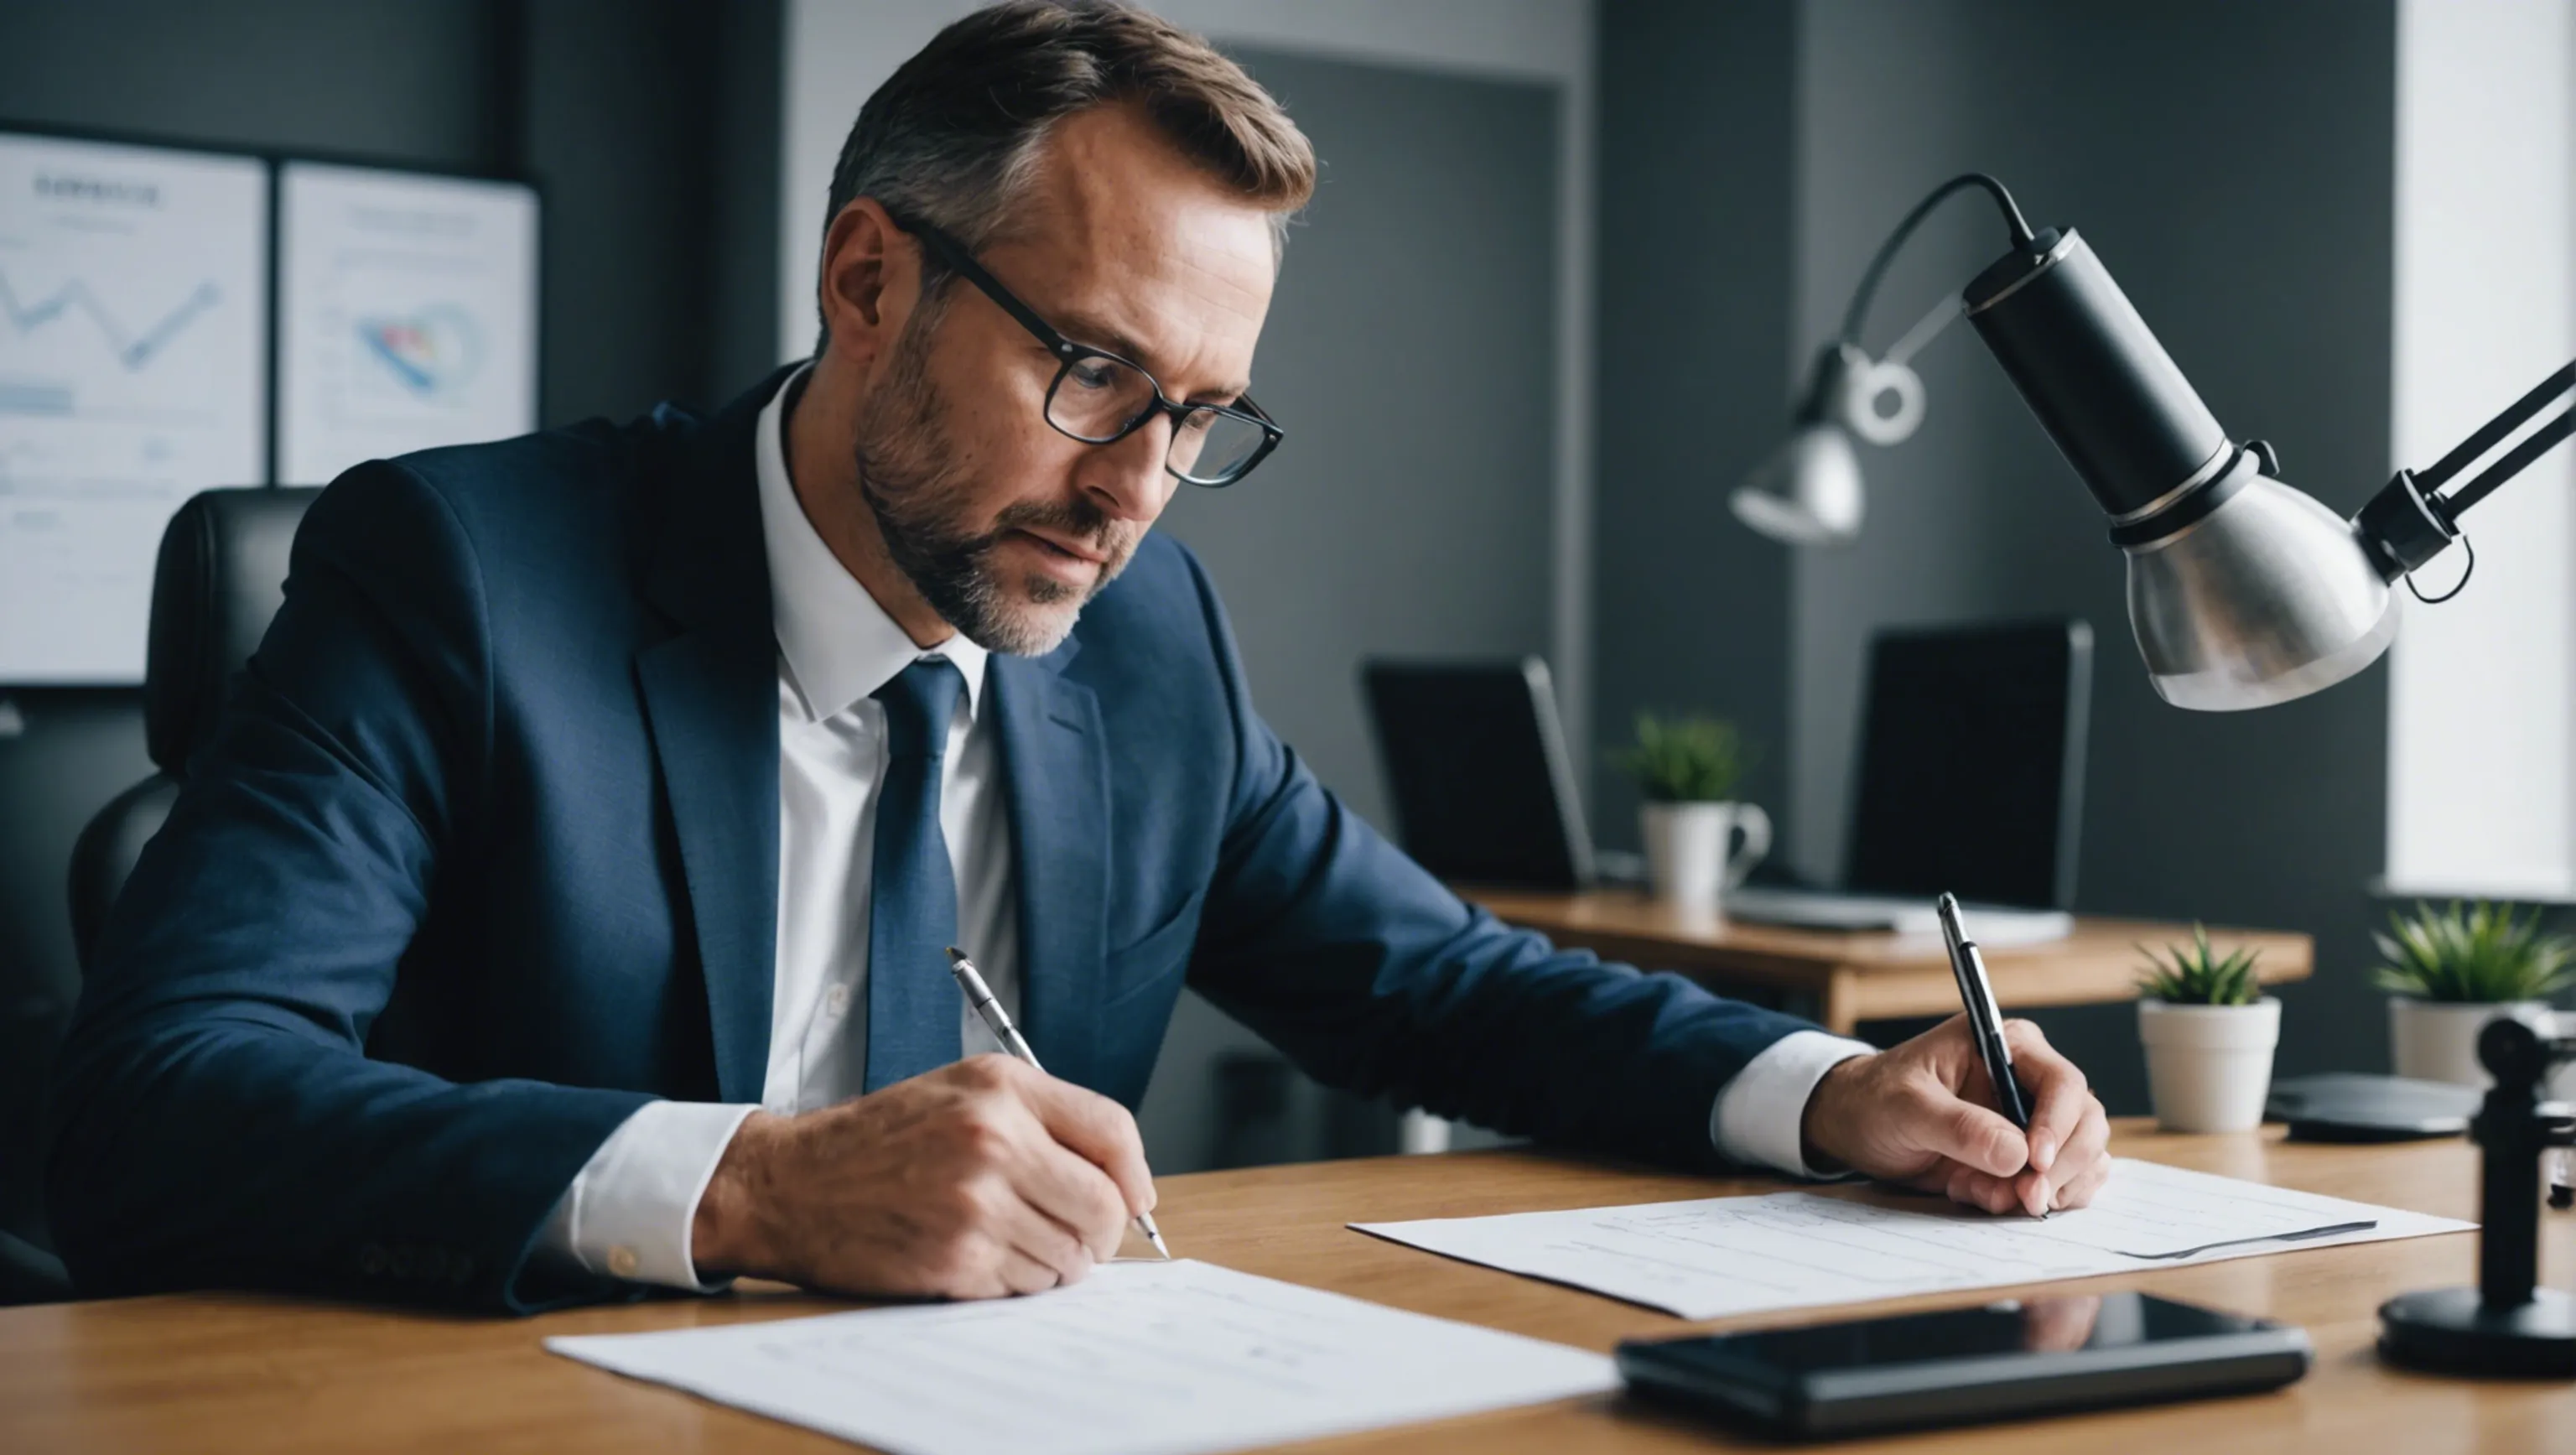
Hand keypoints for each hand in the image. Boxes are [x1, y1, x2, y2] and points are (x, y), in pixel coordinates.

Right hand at [689, 1054, 1154, 1297]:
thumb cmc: (882, 1139)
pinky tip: (979, 1256)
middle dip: (1099, 1232)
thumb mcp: (963, 1092)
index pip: (1113, 1132)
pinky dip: (1016, 1281)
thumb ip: (1045, 1120)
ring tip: (1009, 1240)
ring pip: (1071, 1256)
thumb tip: (1126, 1183)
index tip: (1133, 1199)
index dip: (1133, 1175)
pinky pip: (1028, 1285)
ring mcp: (976, 1203)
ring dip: (1054, 1261)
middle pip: (1104, 1206)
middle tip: (1074, 1235)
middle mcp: (995, 1140)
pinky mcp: (957, 1258)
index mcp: (1003, 1089)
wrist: (794, 1183)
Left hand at [1799, 1014, 2109, 1216]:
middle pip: (2087, 1124)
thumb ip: (1959, 1126)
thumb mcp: (1906, 1107)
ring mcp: (2034, 1121)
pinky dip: (2037, 1200)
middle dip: (2061, 1167)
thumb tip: (2017, 1154)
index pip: (2063, 1083)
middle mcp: (2031, 1081)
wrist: (1856, 1125)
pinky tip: (1987, 1198)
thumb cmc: (1876, 1099)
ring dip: (2049, 1189)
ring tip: (1986, 1196)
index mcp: (2009, 1047)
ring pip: (2083, 1158)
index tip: (2035, 1163)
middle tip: (2024, 1198)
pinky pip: (2063, 1183)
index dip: (2059, 1124)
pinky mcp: (2027, 1158)